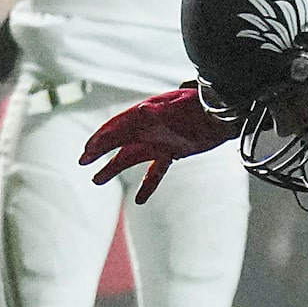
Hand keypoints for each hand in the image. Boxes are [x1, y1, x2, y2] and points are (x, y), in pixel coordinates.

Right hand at [80, 87, 238, 203]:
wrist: (224, 113)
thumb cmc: (200, 107)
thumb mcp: (178, 106)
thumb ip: (160, 111)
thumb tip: (143, 109)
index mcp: (145, 116)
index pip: (116, 129)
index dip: (100, 140)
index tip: (87, 152)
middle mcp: (148, 129)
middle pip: (118, 142)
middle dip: (99, 151)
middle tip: (83, 161)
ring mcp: (159, 141)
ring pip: (131, 157)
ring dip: (113, 168)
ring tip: (96, 180)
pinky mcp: (173, 152)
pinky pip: (156, 171)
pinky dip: (148, 185)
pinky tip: (139, 200)